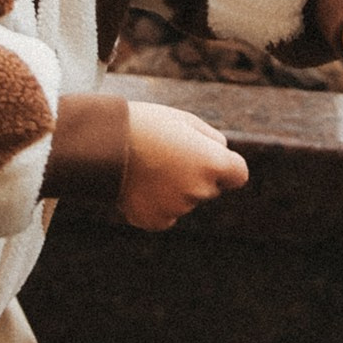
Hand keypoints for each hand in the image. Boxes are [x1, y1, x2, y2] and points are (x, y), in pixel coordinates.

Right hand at [120, 97, 249, 230]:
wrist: (104, 144)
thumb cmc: (147, 125)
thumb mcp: (186, 121)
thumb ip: (213, 140)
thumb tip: (223, 155)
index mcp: (212, 163)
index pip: (238, 174)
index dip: (226, 165)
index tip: (208, 158)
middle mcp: (200, 190)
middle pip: (210, 187)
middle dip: (197, 175)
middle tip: (167, 156)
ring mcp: (178, 208)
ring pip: (186, 200)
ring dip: (175, 189)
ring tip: (148, 168)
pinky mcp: (156, 221)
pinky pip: (167, 215)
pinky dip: (157, 204)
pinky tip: (140, 186)